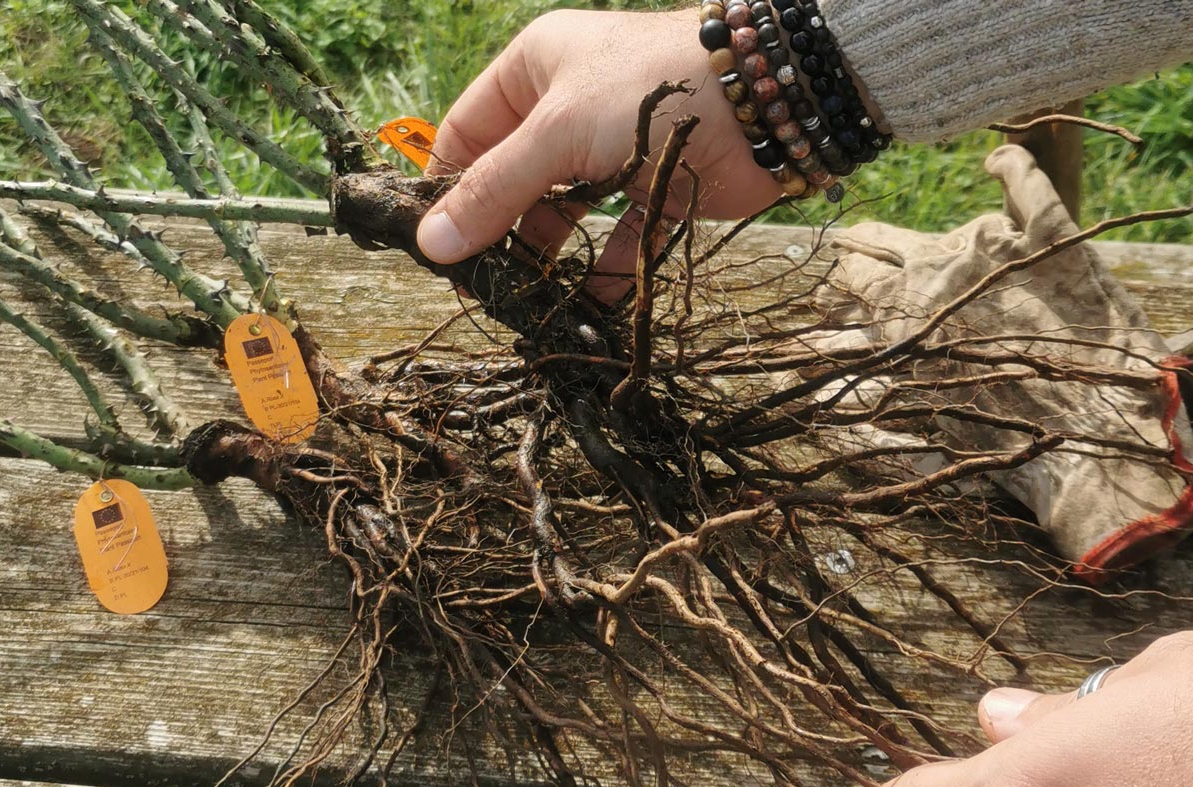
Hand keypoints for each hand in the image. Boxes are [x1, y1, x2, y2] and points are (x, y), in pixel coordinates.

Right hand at [414, 8, 781, 301]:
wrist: (763, 101)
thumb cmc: (647, 92)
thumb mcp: (556, 133)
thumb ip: (495, 191)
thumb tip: (432, 244)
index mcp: (534, 71)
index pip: (467, 132)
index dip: (446, 186)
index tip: (429, 246)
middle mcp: (568, 107)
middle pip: (513, 179)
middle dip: (497, 231)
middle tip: (475, 286)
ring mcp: (613, 151)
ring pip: (564, 214)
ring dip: (547, 258)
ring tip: (523, 304)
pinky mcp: (656, 189)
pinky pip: (618, 239)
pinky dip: (605, 274)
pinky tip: (587, 310)